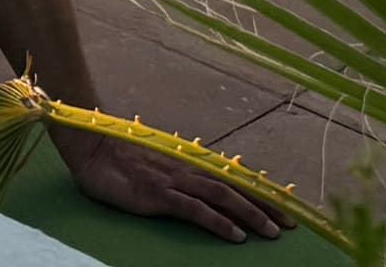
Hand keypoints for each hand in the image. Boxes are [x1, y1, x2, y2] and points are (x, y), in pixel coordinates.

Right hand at [56, 124, 283, 243]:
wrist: (93, 148)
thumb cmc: (120, 158)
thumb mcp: (155, 166)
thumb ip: (177, 174)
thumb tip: (198, 187)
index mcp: (188, 164)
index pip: (231, 178)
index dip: (258, 192)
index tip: (283, 207)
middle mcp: (188, 170)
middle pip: (235, 188)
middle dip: (266, 205)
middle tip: (292, 224)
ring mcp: (175, 181)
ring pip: (223, 198)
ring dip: (251, 214)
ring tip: (272, 232)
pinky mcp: (161, 195)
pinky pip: (196, 211)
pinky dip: (219, 222)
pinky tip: (235, 236)